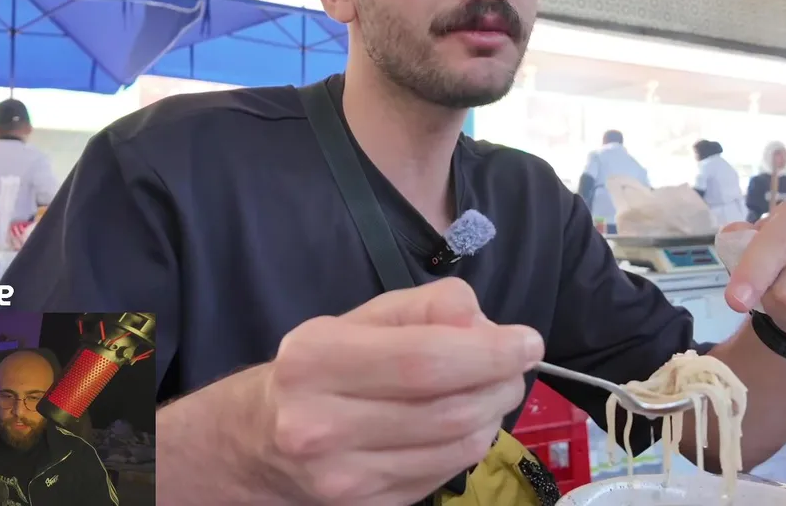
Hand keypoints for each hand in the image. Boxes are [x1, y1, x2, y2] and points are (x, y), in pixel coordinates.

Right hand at [252, 278, 543, 504]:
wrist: (258, 439)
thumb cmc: (321, 366)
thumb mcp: (361, 317)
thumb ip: (428, 308)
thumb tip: (487, 326)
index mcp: (317, 360)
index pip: (425, 360)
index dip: (489, 352)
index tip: (527, 342)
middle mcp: (322, 424)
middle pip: (449, 408)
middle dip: (500, 383)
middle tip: (512, 365)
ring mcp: (344, 478)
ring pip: (458, 447)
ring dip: (492, 415)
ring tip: (488, 390)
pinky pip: (446, 473)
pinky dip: (468, 444)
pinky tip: (459, 422)